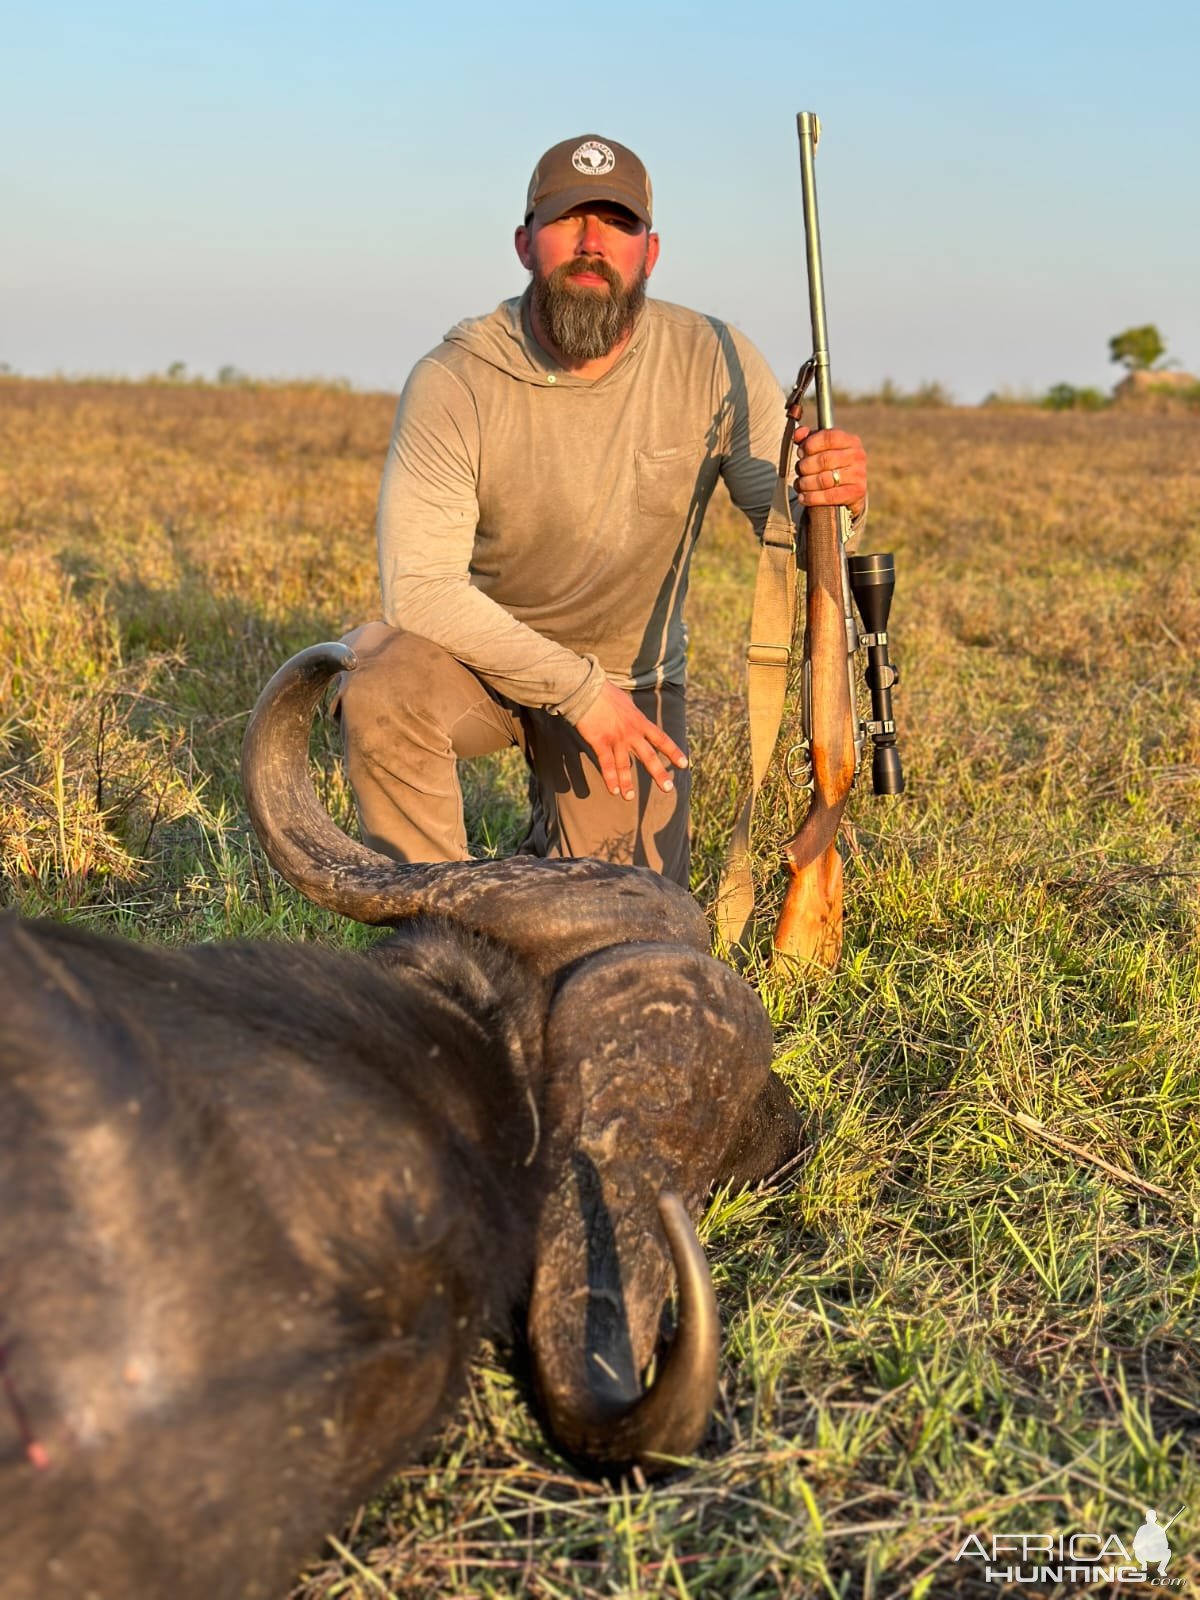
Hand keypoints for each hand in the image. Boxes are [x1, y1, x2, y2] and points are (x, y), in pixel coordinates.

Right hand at [573, 683, 687, 801]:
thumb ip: (632, 714)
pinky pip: (607, 764)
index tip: (684, 764)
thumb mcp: (626, 703)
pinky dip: (610, 778)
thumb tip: (634, 716)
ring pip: (624, 765)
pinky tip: (613, 790)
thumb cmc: (605, 693)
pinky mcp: (600, 742)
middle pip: (648, 756)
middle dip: (659, 773)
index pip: (661, 739)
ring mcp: (616, 739)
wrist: (587, 689)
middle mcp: (631, 733)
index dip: (673, 752)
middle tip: (668, 788)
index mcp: (640, 722)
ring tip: (628, 798)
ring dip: (627, 783)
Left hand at [793, 426, 866, 520]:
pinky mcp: (856, 492)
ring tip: (800, 484)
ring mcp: (858, 475)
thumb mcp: (823, 449)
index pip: (828, 437)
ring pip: (823, 480)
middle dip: (805, 466)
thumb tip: (798, 434)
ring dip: (806, 483)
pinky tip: (803, 497)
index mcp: (850, 440)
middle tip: (799, 470)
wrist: (850, 490)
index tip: (800, 452)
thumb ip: (809, 438)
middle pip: (823, 460)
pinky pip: (829, 496)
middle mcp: (857, 456)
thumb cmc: (832, 465)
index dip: (810, 445)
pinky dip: (812, 497)